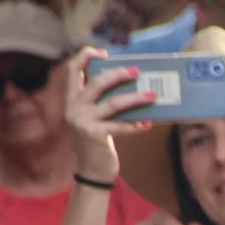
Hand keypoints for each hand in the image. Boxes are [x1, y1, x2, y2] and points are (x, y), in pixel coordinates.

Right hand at [62, 47, 154, 180]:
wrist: (91, 172)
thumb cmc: (96, 141)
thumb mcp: (92, 118)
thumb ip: (100, 102)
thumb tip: (129, 84)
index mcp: (71, 99)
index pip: (73, 70)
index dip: (86, 56)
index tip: (104, 53)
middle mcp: (73, 108)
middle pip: (96, 83)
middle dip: (118, 74)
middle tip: (137, 71)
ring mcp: (83, 121)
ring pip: (113, 103)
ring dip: (135, 98)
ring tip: (153, 96)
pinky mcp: (95, 135)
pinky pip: (120, 126)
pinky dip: (136, 124)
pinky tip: (148, 123)